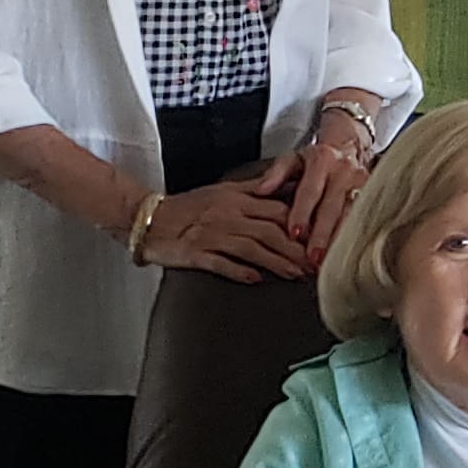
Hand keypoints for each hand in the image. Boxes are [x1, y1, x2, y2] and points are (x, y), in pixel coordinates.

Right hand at [140, 174, 308, 281]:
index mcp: (236, 198)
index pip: (278, 210)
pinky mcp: (194, 253)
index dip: (302, 225)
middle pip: (270, 231)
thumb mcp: (224, 192)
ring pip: (251, 248)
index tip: (321, 240)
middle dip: (296, 249)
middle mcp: (227, 214)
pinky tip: (255, 280)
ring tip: (296, 275)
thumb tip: (288, 187)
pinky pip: (219, 262)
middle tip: (317, 265)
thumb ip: (254, 191)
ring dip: (276, 262)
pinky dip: (238, 270)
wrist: (147, 218)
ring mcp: (210, 234)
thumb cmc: (188, 207)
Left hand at [266, 120, 377, 268]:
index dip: (302, 213)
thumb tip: (261, 189)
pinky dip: (354, 238)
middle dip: (322, 235)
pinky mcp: (374, 195)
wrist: (349, 147)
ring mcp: (363, 184)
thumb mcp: (293, 159)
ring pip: (352, 216)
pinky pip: (365, 219)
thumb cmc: (316, 159)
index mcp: (322, 161)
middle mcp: (345, 171)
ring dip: (339, 240)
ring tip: (328, 262)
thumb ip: (276, 173)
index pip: (310, 191)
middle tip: (312, 258)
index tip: (294, 234)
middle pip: (333, 207)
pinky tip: (346, 255)